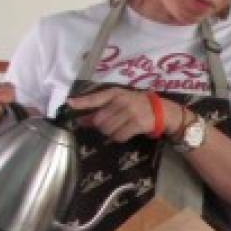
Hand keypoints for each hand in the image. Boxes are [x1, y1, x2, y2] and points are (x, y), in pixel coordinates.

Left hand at [68, 87, 183, 142]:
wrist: (160, 109)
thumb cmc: (135, 105)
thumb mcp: (118, 103)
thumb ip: (100, 111)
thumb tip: (80, 120)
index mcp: (115, 93)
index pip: (95, 98)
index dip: (82, 102)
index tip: (69, 103)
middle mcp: (122, 101)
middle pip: (99, 120)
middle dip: (100, 126)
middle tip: (110, 124)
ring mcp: (130, 112)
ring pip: (107, 129)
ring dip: (110, 133)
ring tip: (119, 127)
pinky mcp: (137, 123)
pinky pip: (119, 136)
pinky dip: (118, 137)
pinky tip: (125, 132)